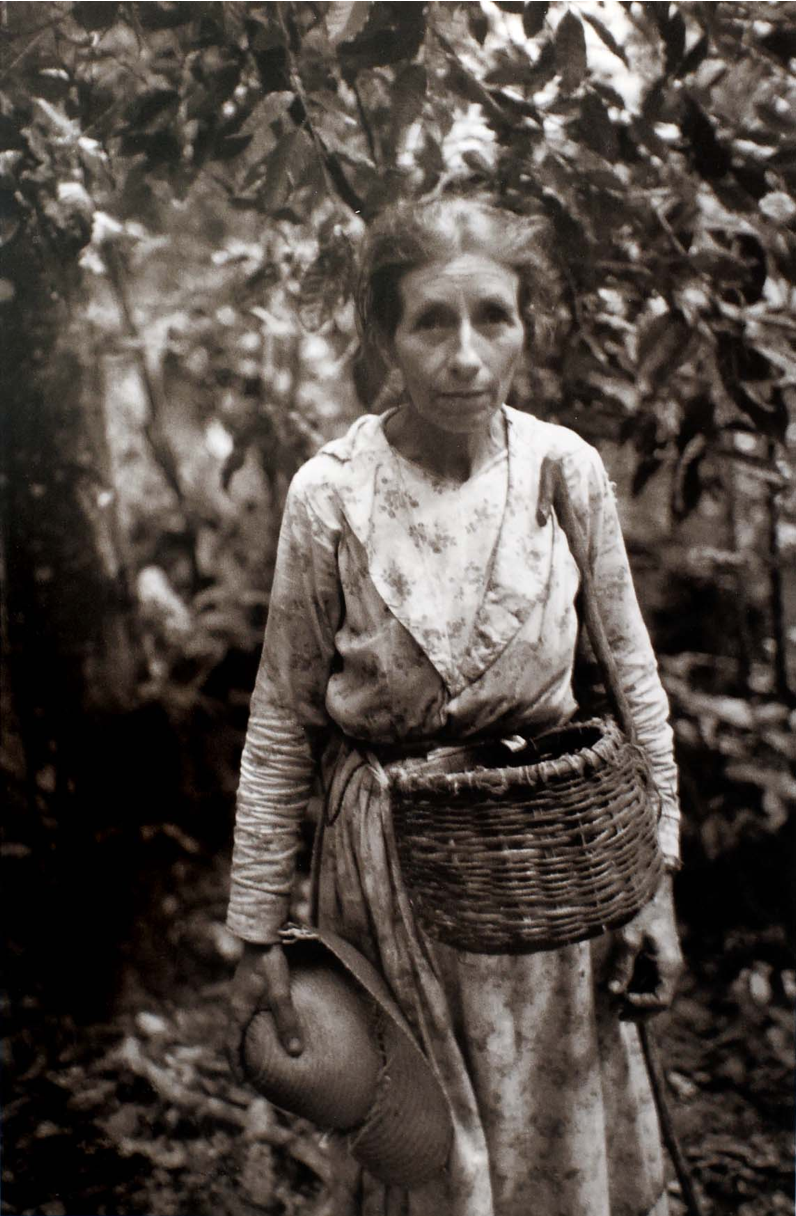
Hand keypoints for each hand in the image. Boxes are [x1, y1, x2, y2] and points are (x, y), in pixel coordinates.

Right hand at [227, 941, 303, 1083]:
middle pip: (233, 1036)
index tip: (243, 1082)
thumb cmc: (270, 960)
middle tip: (251, 1072)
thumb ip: (287, 1019)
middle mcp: (235, 1002)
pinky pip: (245, 1012)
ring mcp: (240, 992)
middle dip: (240, 1055)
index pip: (232, 1044)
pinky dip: (250, 1025)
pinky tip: (265, 1023)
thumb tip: (295, 1051)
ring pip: (239, 1023)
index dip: (236, 1064)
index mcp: (239, 1008)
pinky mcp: (247, 984)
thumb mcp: (281, 990)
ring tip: (258, 1051)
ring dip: (245, 1039)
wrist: (262, 930)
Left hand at [607, 874, 682, 1018]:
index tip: (621, 1001)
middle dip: (639, 1009)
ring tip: (615, 1004)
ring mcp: (664, 961)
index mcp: (668, 965)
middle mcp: (670, 967)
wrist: (652, 889)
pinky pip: (649, 977)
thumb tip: (613, 992)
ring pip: (653, 989)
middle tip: (617, 1014)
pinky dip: (636, 985)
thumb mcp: (629, 939)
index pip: (660, 1000)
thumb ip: (622, 967)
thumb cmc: (642, 911)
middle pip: (659, 998)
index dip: (641, 1006)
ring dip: (636, 997)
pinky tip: (620, 987)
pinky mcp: (657, 955)